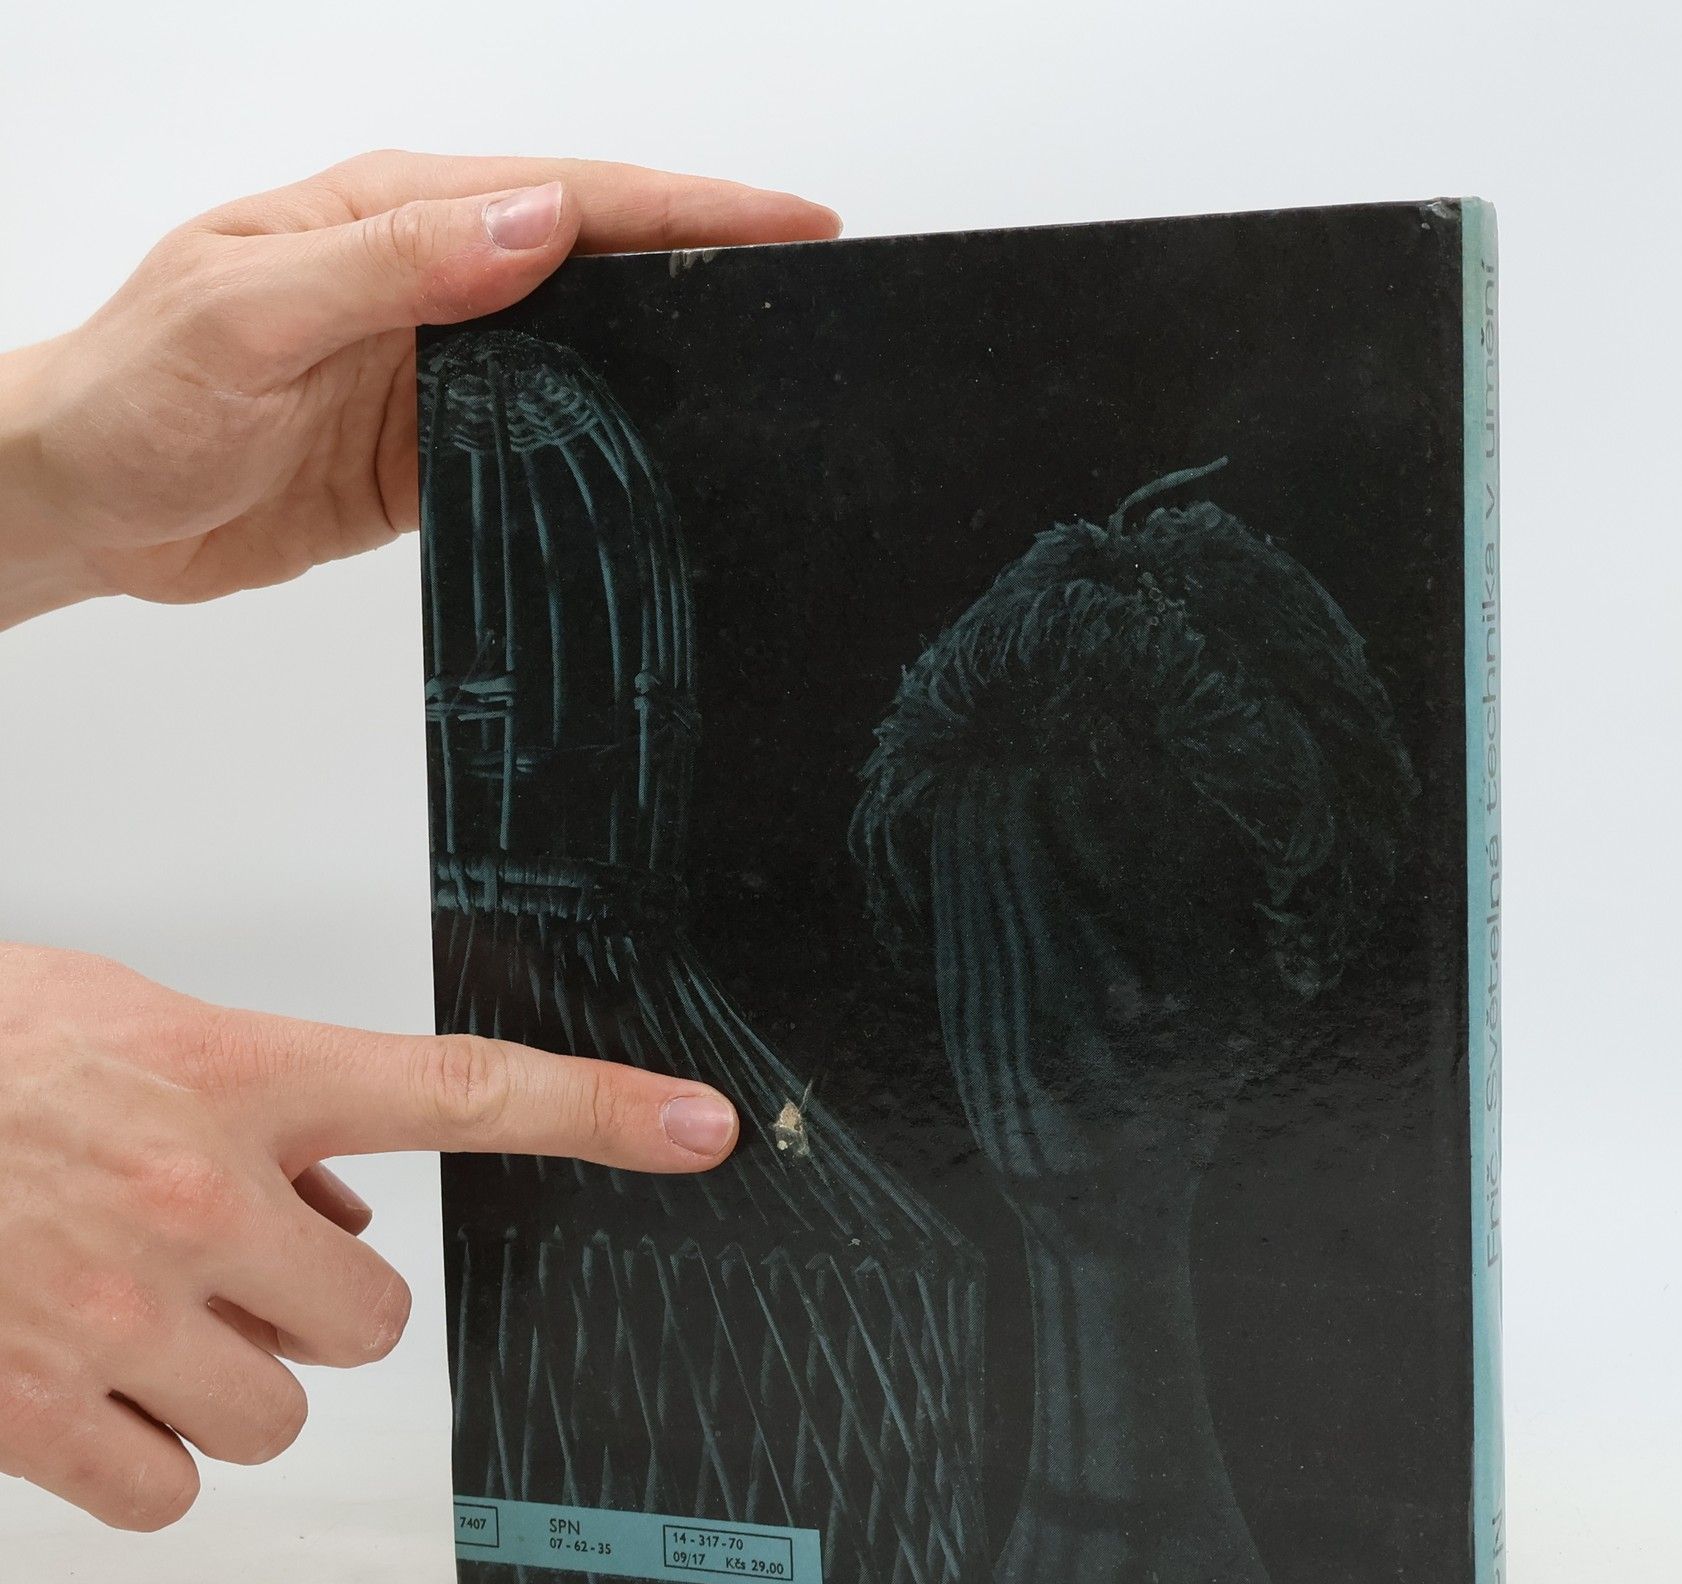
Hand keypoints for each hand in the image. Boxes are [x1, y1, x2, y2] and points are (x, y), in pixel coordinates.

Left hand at [0, 149, 837, 624]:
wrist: (81, 504)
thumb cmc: (130, 394)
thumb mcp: (250, 314)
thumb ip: (392, 266)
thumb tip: (535, 222)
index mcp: (392, 216)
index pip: (573, 198)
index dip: (694, 205)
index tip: (792, 220)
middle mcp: (431, 282)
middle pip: (603, 265)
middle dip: (713, 266)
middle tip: (817, 287)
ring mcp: (442, 370)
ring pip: (589, 355)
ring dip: (674, 361)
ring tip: (773, 373)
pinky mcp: (439, 452)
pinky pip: (548, 440)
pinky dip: (611, 447)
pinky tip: (666, 459)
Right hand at [0, 941, 740, 1528]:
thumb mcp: (136, 1027)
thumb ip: (261, 1107)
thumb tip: (345, 1206)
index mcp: (238, 1073)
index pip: (464, 1089)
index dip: (600, 1108)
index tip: (696, 1126)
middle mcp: (198, 1194)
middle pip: (377, 1319)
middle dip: (316, 1308)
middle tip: (228, 1264)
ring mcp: (116, 1309)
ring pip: (279, 1415)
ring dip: (228, 1381)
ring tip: (134, 1312)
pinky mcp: (29, 1408)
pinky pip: (168, 1489)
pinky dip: (139, 1455)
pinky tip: (82, 1383)